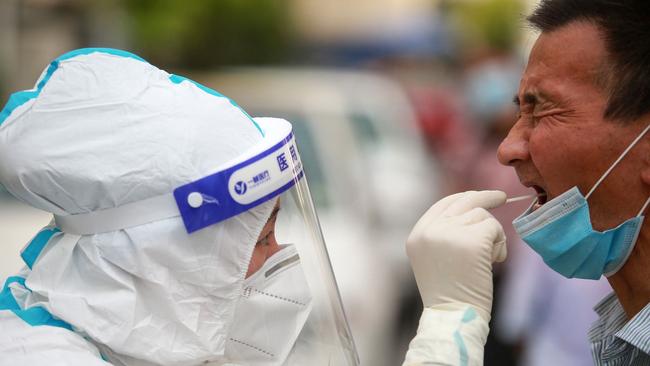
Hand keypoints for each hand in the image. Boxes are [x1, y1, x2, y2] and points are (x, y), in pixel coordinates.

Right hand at [406, 190, 506, 321]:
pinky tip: (493, 263)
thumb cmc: (449, 295)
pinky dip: (500, 245)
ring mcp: (450, 233)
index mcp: (417, 235)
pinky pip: (494, 229)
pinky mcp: (472, 240)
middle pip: (464, 201)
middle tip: (503, 197)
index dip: (464, 198)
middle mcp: (430, 230)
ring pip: (482, 216)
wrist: (453, 317)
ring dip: (493, 236)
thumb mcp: (433, 259)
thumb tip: (471, 210)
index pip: (443, 204)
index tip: (479, 196)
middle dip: (486, 197)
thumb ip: (443, 234)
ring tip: (488, 261)